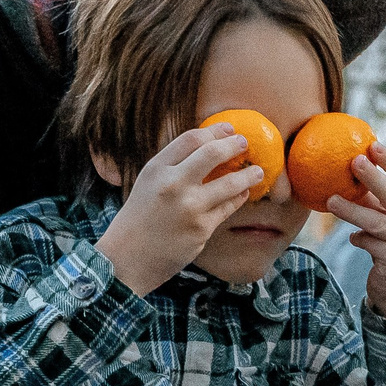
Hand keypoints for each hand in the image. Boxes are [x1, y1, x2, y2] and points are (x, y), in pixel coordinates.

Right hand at [97, 127, 261, 295]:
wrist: (128, 257)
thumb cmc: (140, 217)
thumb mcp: (149, 182)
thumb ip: (174, 165)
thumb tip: (208, 147)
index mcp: (157, 169)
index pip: (191, 139)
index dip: (215, 131)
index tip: (228, 129)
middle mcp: (173, 184)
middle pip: (213, 153)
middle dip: (235, 145)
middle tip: (245, 143)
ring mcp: (189, 207)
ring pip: (230, 183)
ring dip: (248, 174)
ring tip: (258, 171)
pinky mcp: (202, 228)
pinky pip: (229, 207)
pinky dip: (239, 197)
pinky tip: (244, 193)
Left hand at [329, 145, 385, 321]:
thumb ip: (382, 203)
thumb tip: (352, 171)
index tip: (373, 146)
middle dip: (372, 176)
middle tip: (352, 161)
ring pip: (377, 221)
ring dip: (351, 210)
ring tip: (331, 200)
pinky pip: (371, 242)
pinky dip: (359, 238)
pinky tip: (354, 239)